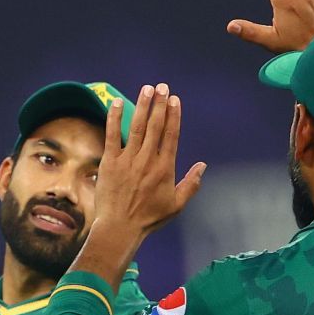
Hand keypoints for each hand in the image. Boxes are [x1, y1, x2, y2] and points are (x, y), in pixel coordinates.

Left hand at [92, 84, 204, 237]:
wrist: (120, 228)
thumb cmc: (148, 218)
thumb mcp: (176, 204)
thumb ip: (191, 184)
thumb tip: (203, 166)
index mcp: (165, 168)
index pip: (171, 135)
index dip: (174, 115)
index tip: (175, 99)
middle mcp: (148, 160)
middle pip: (156, 126)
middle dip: (160, 104)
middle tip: (162, 87)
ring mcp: (128, 160)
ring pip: (137, 127)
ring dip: (143, 105)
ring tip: (147, 89)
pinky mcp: (110, 163)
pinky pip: (112, 135)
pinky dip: (115, 118)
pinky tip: (118, 103)